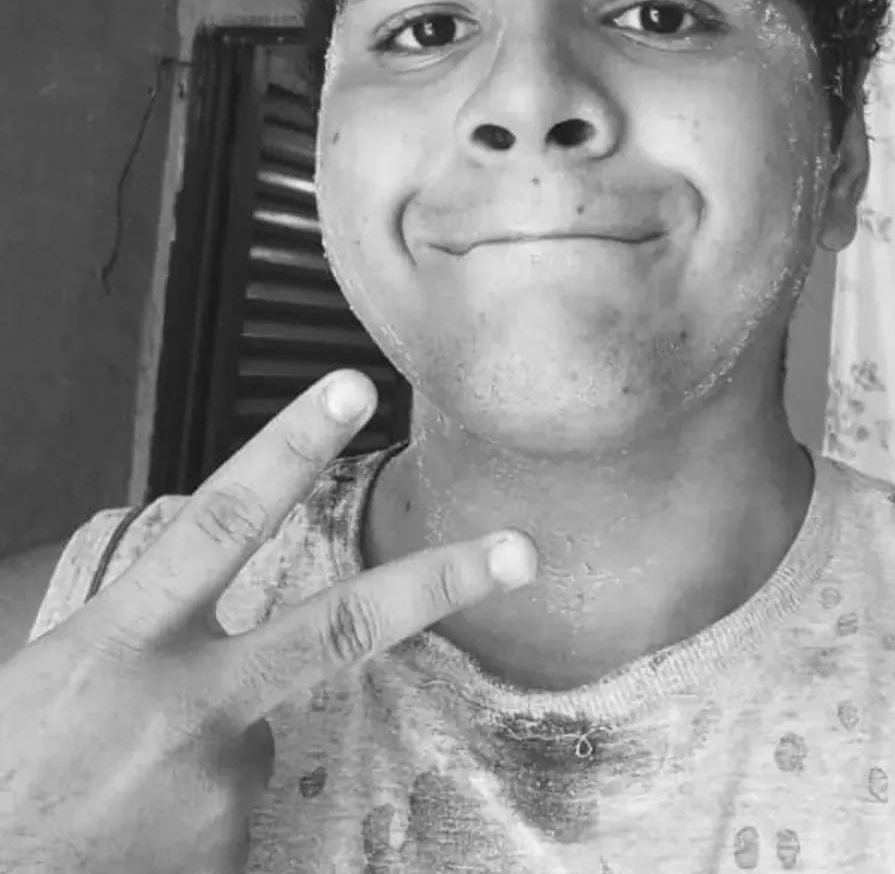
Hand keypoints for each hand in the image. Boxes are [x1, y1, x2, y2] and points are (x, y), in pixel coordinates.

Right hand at [0, 371, 536, 873]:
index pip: (222, 521)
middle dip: (439, 581)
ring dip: (206, 744)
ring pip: (256, 729)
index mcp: (124, 642)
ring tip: (120, 789)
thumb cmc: (3, 773)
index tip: (351, 388)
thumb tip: (196, 621)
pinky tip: (135, 828)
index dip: (290, 448)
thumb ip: (139, 634)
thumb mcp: (52, 672)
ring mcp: (220, 782)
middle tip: (521, 550)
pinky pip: (234, 801)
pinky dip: (196, 802)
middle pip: (339, 624)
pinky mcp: (232, 846)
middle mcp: (190, 706)